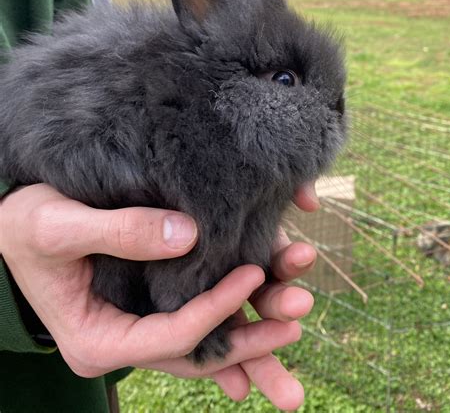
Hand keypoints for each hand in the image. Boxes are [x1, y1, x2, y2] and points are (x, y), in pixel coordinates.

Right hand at [0, 185, 301, 406]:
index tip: (254, 272)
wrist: (10, 225)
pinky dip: (228, 313)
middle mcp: (122, 342)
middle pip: (196, 349)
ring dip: (248, 329)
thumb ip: (121, 231)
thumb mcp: (61, 224)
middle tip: (296, 320)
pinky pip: (194, 317)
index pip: (171, 334)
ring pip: (201, 338)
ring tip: (295, 317)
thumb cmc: (25, 224)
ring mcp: (136, 327)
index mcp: (97, 340)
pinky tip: (263, 307)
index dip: (216, 307)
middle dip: (250, 340)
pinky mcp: (147, 305)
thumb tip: (190, 235)